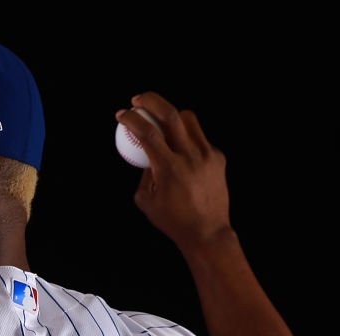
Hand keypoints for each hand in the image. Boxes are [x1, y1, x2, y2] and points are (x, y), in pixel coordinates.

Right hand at [116, 92, 231, 253]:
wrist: (207, 232)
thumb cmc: (172, 219)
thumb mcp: (145, 199)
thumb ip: (143, 172)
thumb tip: (144, 152)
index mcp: (169, 168)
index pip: (147, 132)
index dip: (131, 119)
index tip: (122, 114)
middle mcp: (190, 157)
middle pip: (170, 114)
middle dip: (151, 100)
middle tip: (138, 99)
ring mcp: (207, 155)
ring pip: (189, 119)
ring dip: (171, 114)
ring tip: (160, 120)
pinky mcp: (218, 157)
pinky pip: (199, 137)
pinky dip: (185, 137)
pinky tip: (179, 148)